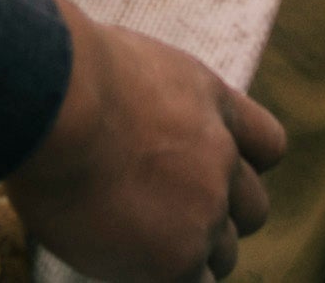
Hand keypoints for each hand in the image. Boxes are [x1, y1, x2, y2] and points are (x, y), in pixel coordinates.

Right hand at [7, 0, 283, 282]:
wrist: (57, 105)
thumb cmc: (62, 75)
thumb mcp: (125, 63)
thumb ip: (147, 100)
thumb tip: (120, 117)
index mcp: (211, 100)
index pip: (267, 146)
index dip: (240, 167)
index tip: (204, 174)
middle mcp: (222, 156)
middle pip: (252, 208)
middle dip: (217, 217)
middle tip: (163, 219)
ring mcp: (206, 208)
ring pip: (224, 254)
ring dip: (191, 255)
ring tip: (136, 246)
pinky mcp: (179, 255)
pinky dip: (169, 280)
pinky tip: (132, 268)